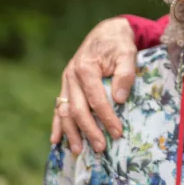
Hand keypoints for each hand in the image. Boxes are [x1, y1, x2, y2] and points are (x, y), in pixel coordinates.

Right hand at [50, 17, 136, 154]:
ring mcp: (66, 81)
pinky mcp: (67, 86)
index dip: (107, 118)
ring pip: (64, 111)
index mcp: (85, 68)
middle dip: (89, 131)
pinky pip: (58, 107)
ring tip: (78, 151)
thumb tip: (119, 99)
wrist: (107, 32)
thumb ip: (125, 74)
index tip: (117, 133)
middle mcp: (71, 76)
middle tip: (100, 148)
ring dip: (71, 133)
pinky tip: (55, 140)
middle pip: (77, 109)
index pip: (96, 99)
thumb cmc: (119, 44)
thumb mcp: (127, 54)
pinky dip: (57, 124)